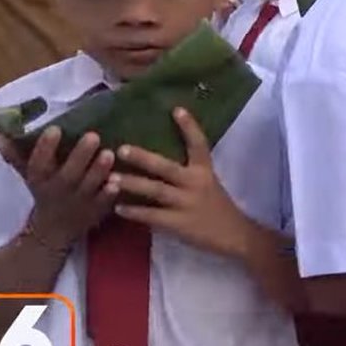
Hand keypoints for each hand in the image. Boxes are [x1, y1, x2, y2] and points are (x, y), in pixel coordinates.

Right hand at [0, 128, 116, 249]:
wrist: (52, 232)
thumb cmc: (44, 193)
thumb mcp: (29, 175)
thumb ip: (16, 154)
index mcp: (39, 179)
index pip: (38, 162)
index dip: (45, 147)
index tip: (55, 129)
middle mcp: (58, 191)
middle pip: (68, 174)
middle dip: (80, 155)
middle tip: (93, 135)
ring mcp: (78, 202)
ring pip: (88, 186)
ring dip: (98, 171)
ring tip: (109, 153)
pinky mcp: (94, 211)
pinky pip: (103, 203)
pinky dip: (109, 194)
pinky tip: (117, 182)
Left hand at [110, 108, 254, 258]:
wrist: (234, 235)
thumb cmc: (218, 208)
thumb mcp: (209, 184)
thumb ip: (190, 172)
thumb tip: (160, 158)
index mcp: (205, 171)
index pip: (199, 145)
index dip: (189, 127)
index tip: (176, 109)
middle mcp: (196, 184)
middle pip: (167, 167)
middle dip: (143, 158)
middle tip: (121, 149)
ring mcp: (187, 204)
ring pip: (155, 191)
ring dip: (132, 183)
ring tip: (111, 178)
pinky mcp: (179, 224)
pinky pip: (152, 216)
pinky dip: (134, 212)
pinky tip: (118, 208)